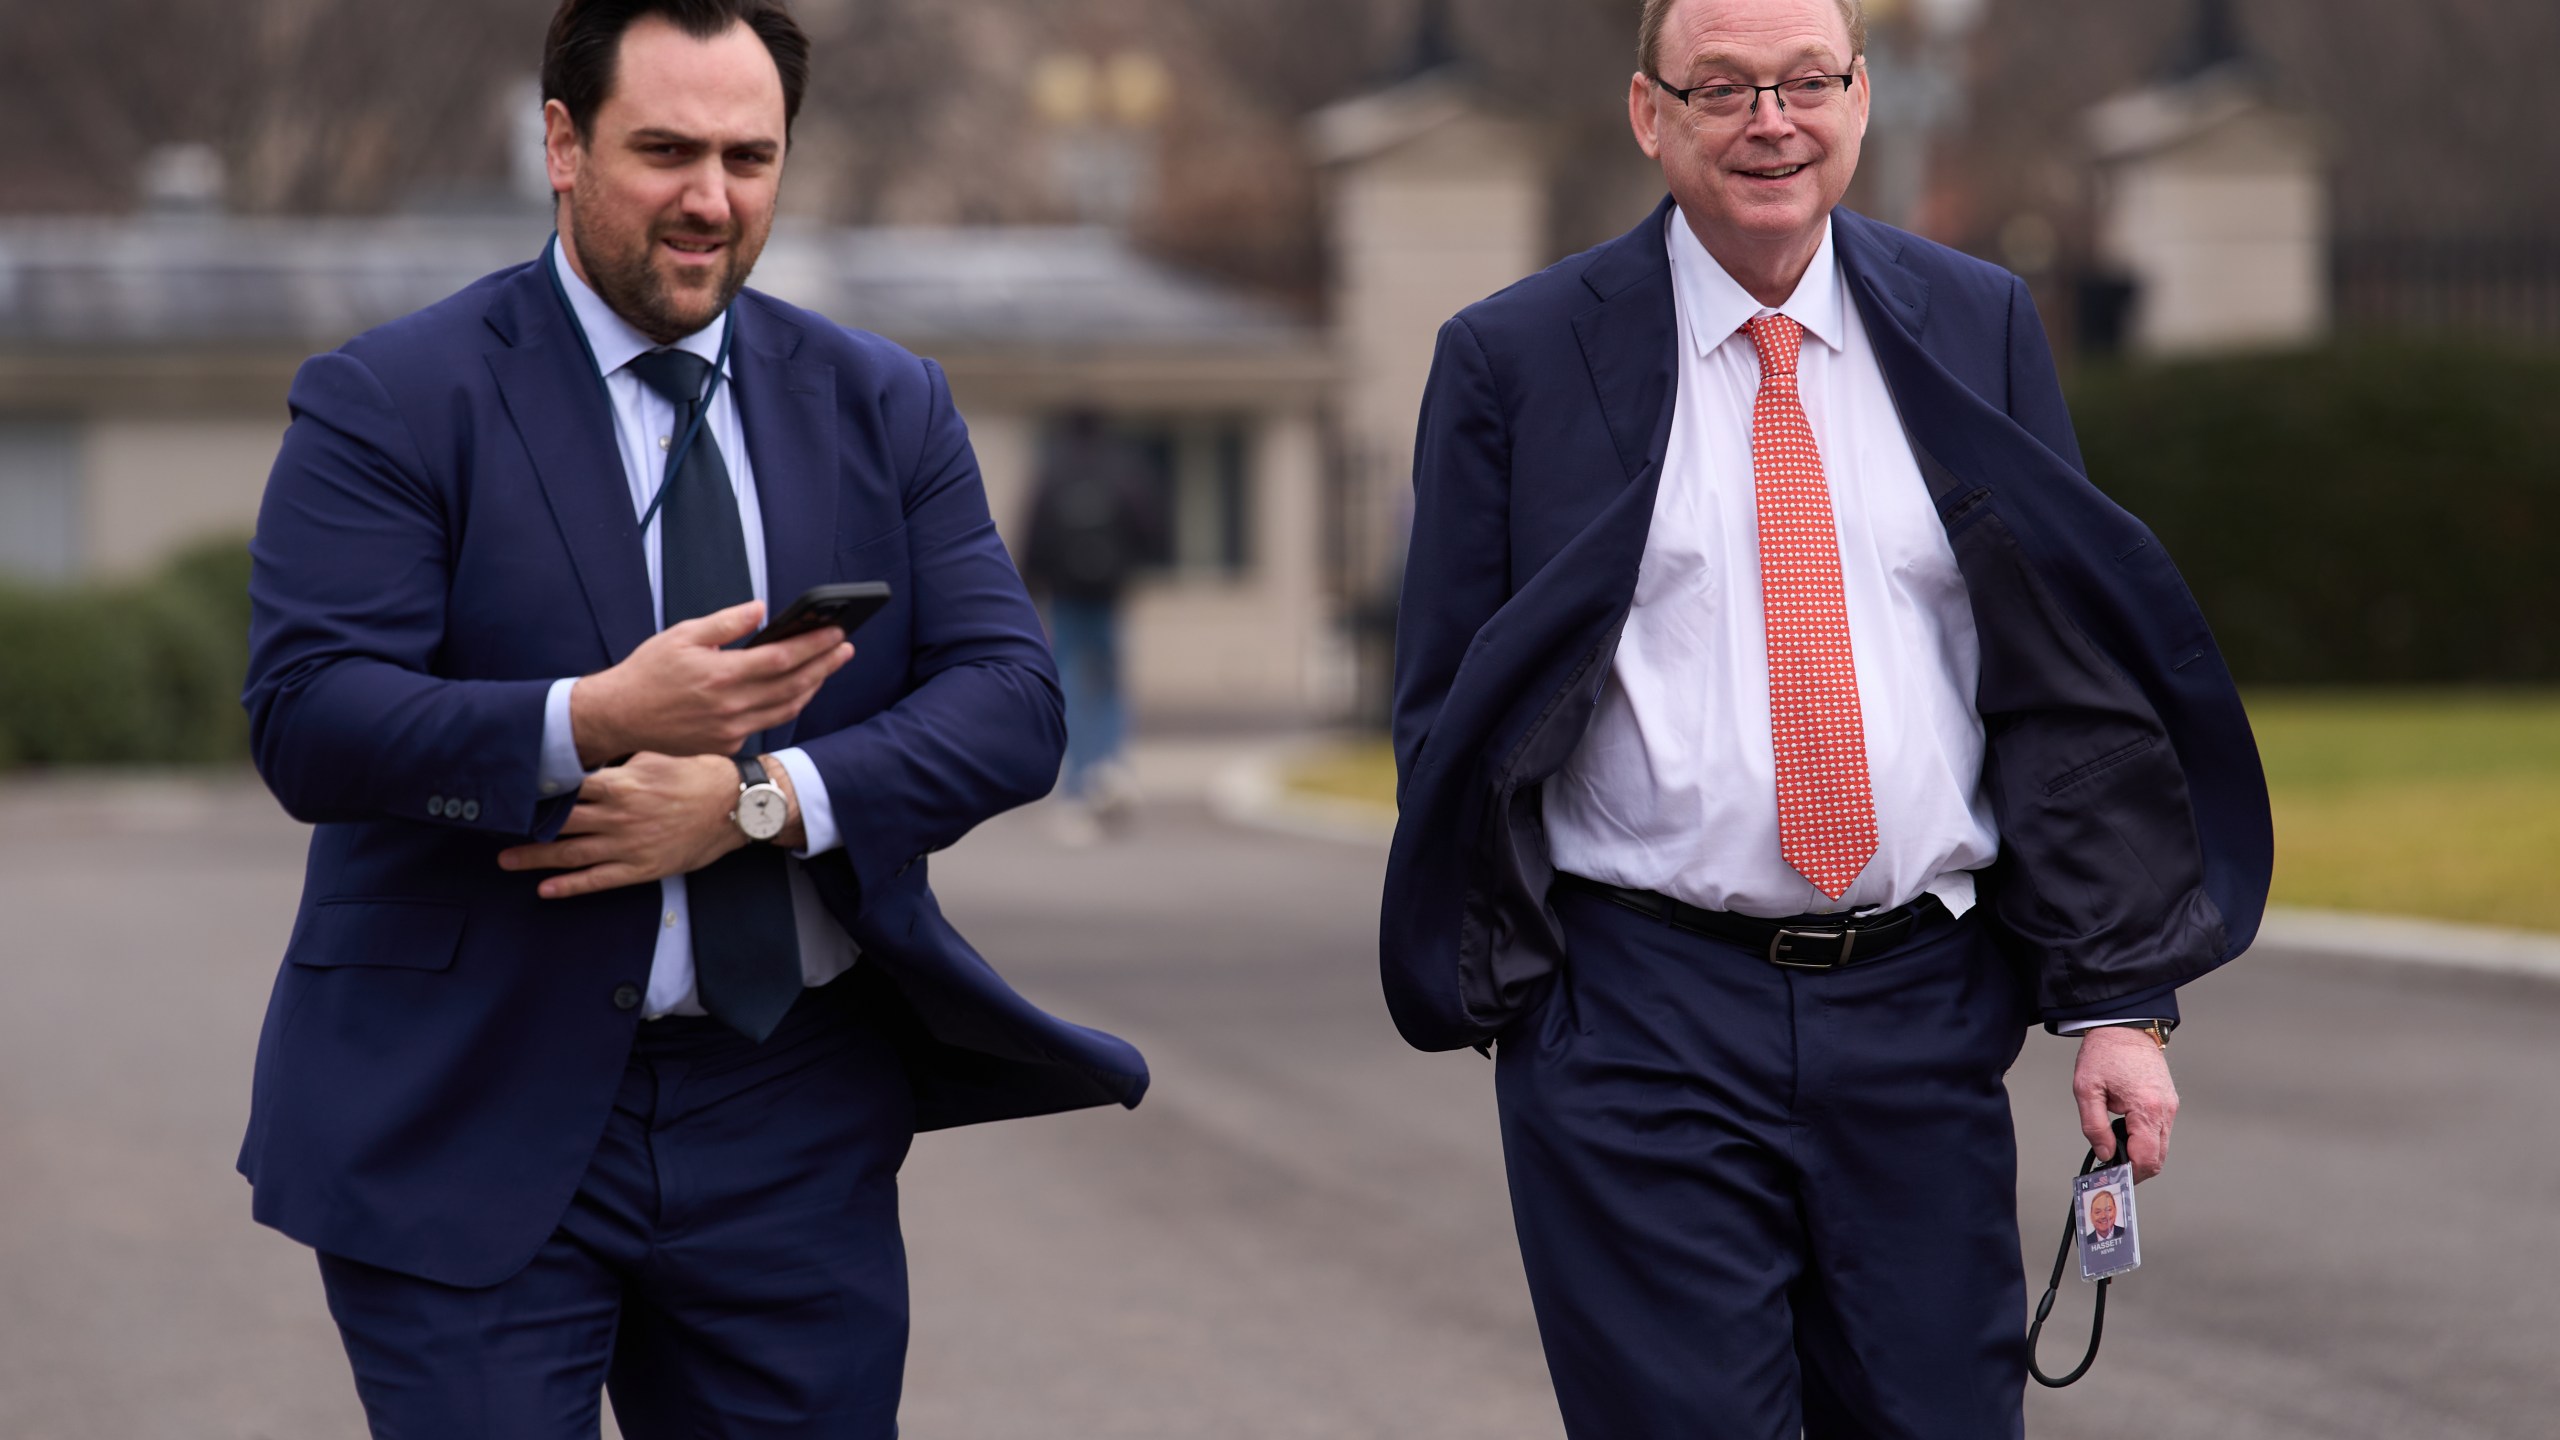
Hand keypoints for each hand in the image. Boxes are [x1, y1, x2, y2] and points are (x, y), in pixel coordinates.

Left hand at [498, 753, 743, 898]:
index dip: (537, 790)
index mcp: (620, 784)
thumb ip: (620, 761)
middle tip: (494, 826)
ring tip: (506, 860)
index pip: (566, 787)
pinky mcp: (640, 868)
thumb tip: (587, 758)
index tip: (511, 790)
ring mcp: (627, 846)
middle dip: (525, 825)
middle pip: (559, 823)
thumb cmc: (698, 774)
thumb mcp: (656, 755)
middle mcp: (618, 817)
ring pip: (570, 854)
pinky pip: (597, 881)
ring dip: (534, 858)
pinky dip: (569, 886)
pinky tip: (545, 889)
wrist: (735, 806)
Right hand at [570, 600, 851, 764]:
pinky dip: (786, 705)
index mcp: (720, 675)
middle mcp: (730, 706)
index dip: (814, 645)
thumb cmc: (647, 672)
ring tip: (828, 666)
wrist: (618, 716)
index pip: (782, 659)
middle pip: (793, 685)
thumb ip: (726, 622)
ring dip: (812, 687)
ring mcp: (730, 730)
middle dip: (824, 664)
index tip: (837, 632)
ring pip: (785, 708)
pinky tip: (797, 689)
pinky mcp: (725, 745)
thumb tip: (761, 609)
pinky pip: (765, 723)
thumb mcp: (682, 635)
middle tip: (845, 647)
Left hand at [2072, 1026, 2179, 1181]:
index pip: (2147, 1159)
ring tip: (2115, 1151)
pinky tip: (2126, 1135)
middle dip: (2136, 1169)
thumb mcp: (2086, 1089)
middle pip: (2158, 1159)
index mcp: (2147, 1108)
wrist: (2124, 1026)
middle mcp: (2165, 1110)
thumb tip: (2106, 1155)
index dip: (2129, 1173)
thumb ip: (2094, 1126)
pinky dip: (2146, 1141)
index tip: (2111, 1176)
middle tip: (2112, 1169)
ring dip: (2141, 1155)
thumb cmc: (2104, 1054)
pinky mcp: (2169, 1102)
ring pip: (2161, 1147)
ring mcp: (2170, 1107)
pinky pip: (2160, 1132)